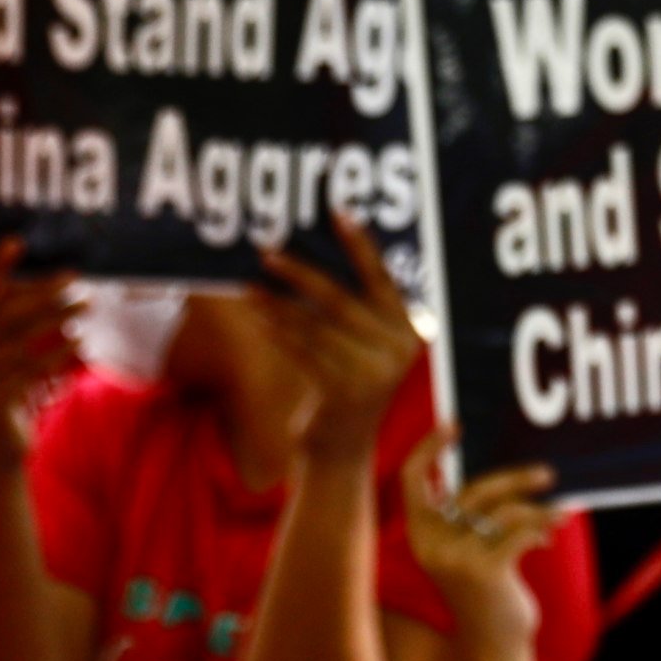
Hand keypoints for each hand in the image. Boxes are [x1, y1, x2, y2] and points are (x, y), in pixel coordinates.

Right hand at [0, 241, 82, 472]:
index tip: (17, 242)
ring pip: (21, 340)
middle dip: (40, 292)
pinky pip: (32, 369)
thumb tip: (6, 283)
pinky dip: (59, 352)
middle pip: (0, 315)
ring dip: (58, 318)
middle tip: (74, 277)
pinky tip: (80, 338)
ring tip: (85, 303)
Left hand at [257, 215, 427, 462]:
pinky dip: (278, 330)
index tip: (337, 212)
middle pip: (340, 299)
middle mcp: (398, 350)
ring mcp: (373, 373)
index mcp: (410, 330)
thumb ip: (356, 310)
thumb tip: (310, 260)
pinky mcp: (344, 392)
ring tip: (250, 284)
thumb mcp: (365, 346)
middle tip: (267, 250)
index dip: (360, 245)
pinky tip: (258, 315)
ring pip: (315, 325)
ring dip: (278, 302)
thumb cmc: (348, 384)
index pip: (381, 279)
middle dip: (300, 272)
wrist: (343, 447)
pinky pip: (303, 351)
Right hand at [401, 439, 560, 645]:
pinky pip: (520, 531)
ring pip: (503, 510)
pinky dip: (541, 529)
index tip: (454, 425)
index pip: (411, 480)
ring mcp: (455, 559)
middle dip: (515, 478)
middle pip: (473, 489)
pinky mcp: (484, 571)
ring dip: (538, 509)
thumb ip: (473, 517)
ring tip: (559, 515)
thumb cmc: (488, 592)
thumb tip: (509, 474)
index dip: (427, 448)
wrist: (495, 645)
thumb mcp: (471, 550)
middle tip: (547, 474)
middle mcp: (430, 545)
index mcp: (420, 535)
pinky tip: (549, 539)